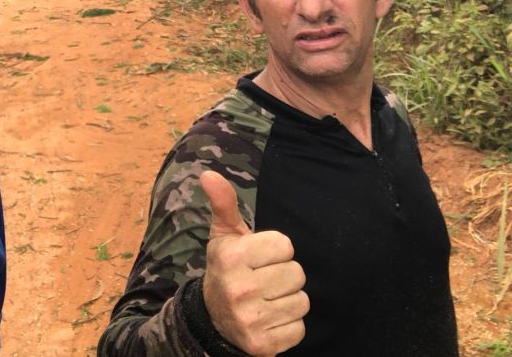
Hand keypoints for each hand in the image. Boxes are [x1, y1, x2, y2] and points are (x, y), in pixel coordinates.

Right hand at [200, 170, 307, 355]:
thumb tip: (209, 173)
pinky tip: (270, 319)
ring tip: (268, 299)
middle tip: (264, 279)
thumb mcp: (224, 235)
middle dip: (284, 275)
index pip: (286, 246)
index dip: (276, 250)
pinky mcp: (263, 345)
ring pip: (302, 301)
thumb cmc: (227, 268)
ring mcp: (251, 320)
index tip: (259, 258)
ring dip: (289, 300)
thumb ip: (223, 203)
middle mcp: (239, 289)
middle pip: (297, 273)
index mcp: (232, 258)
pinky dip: (289, 324)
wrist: (214, 320)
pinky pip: (300, 328)